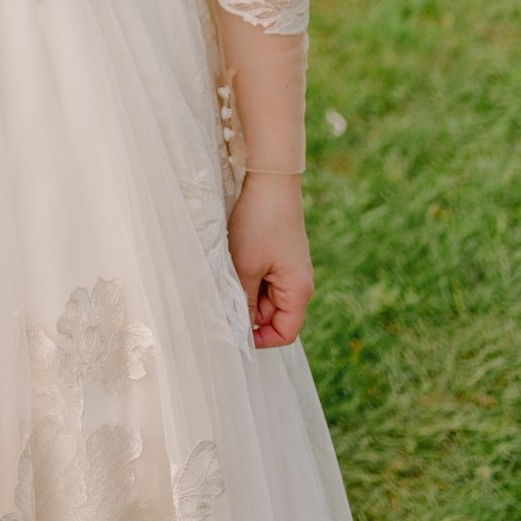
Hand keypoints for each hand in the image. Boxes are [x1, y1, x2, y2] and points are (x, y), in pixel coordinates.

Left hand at [227, 172, 314, 347]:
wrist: (270, 180)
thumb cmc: (259, 223)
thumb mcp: (246, 267)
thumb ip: (244, 302)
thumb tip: (239, 330)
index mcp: (298, 290)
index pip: (285, 333)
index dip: (260, 339)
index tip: (233, 331)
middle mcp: (298, 282)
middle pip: (273, 316)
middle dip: (248, 313)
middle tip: (222, 299)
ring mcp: (288, 268)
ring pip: (265, 296)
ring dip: (245, 293)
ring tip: (226, 276)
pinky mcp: (279, 255)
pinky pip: (263, 278)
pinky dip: (247, 277)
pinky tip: (231, 264)